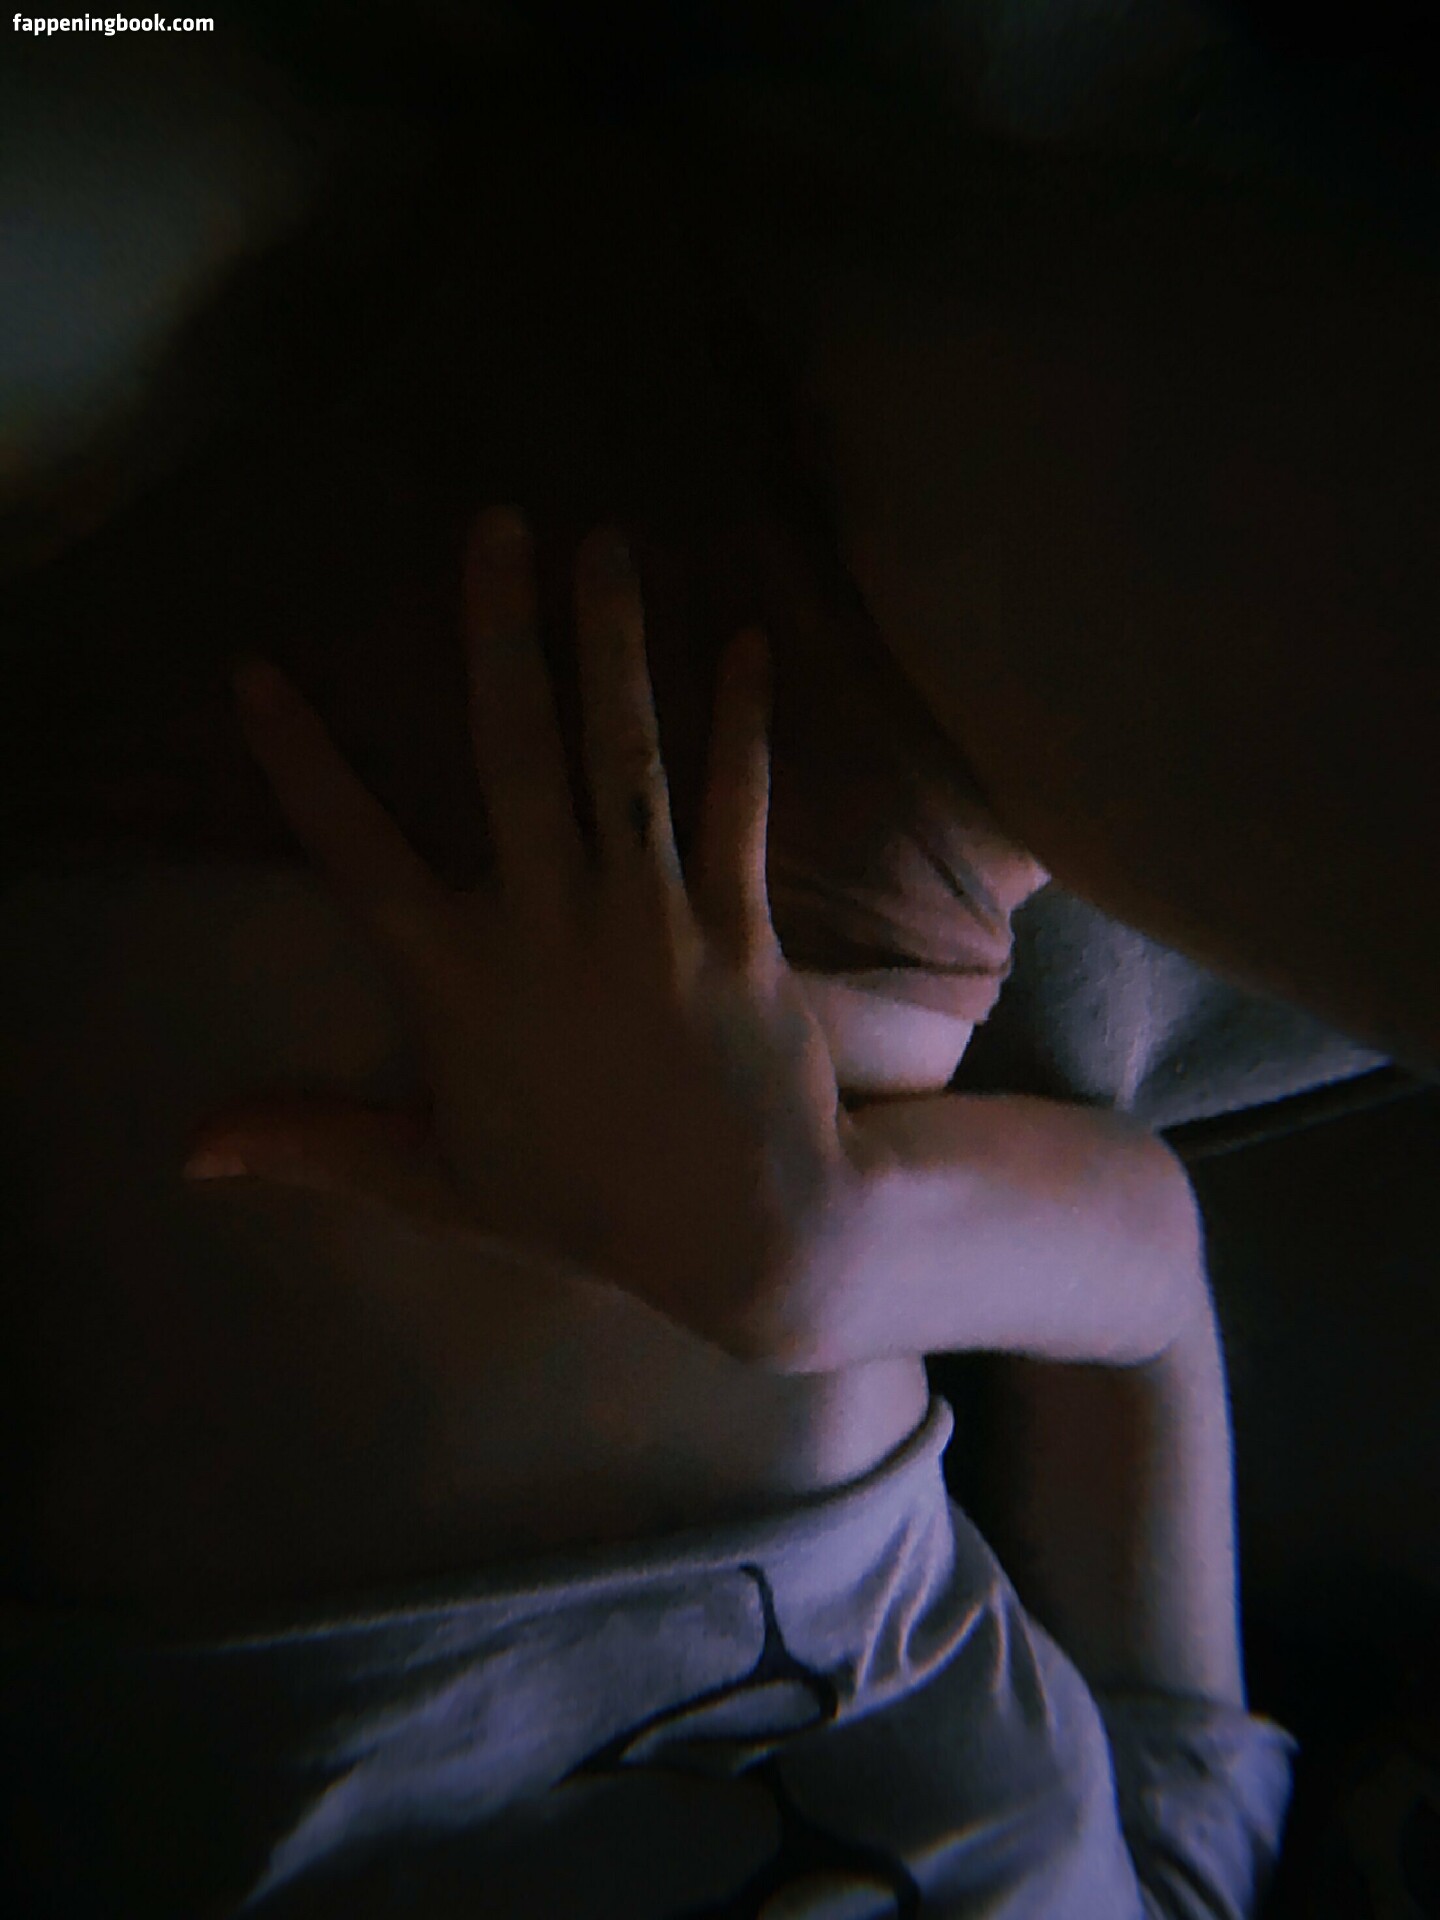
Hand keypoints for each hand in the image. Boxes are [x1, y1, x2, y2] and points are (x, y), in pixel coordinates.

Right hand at [183, 508, 861, 1363]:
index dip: (302, 762)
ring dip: (614, 644)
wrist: (741, 1232)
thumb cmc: (581, 1204)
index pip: (356, 853)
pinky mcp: (738, 923)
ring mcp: (650, 917)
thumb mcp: (437, 1181)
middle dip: (498, 633)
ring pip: (624, 756)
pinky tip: (752, 642)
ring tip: (606, 543)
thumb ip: (318, 1143)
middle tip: (493, 525)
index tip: (256, 671)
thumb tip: (187, 1152)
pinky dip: (745, 726)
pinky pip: (737, 805)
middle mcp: (549, 925)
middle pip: (512, 754)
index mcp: (459, 980)